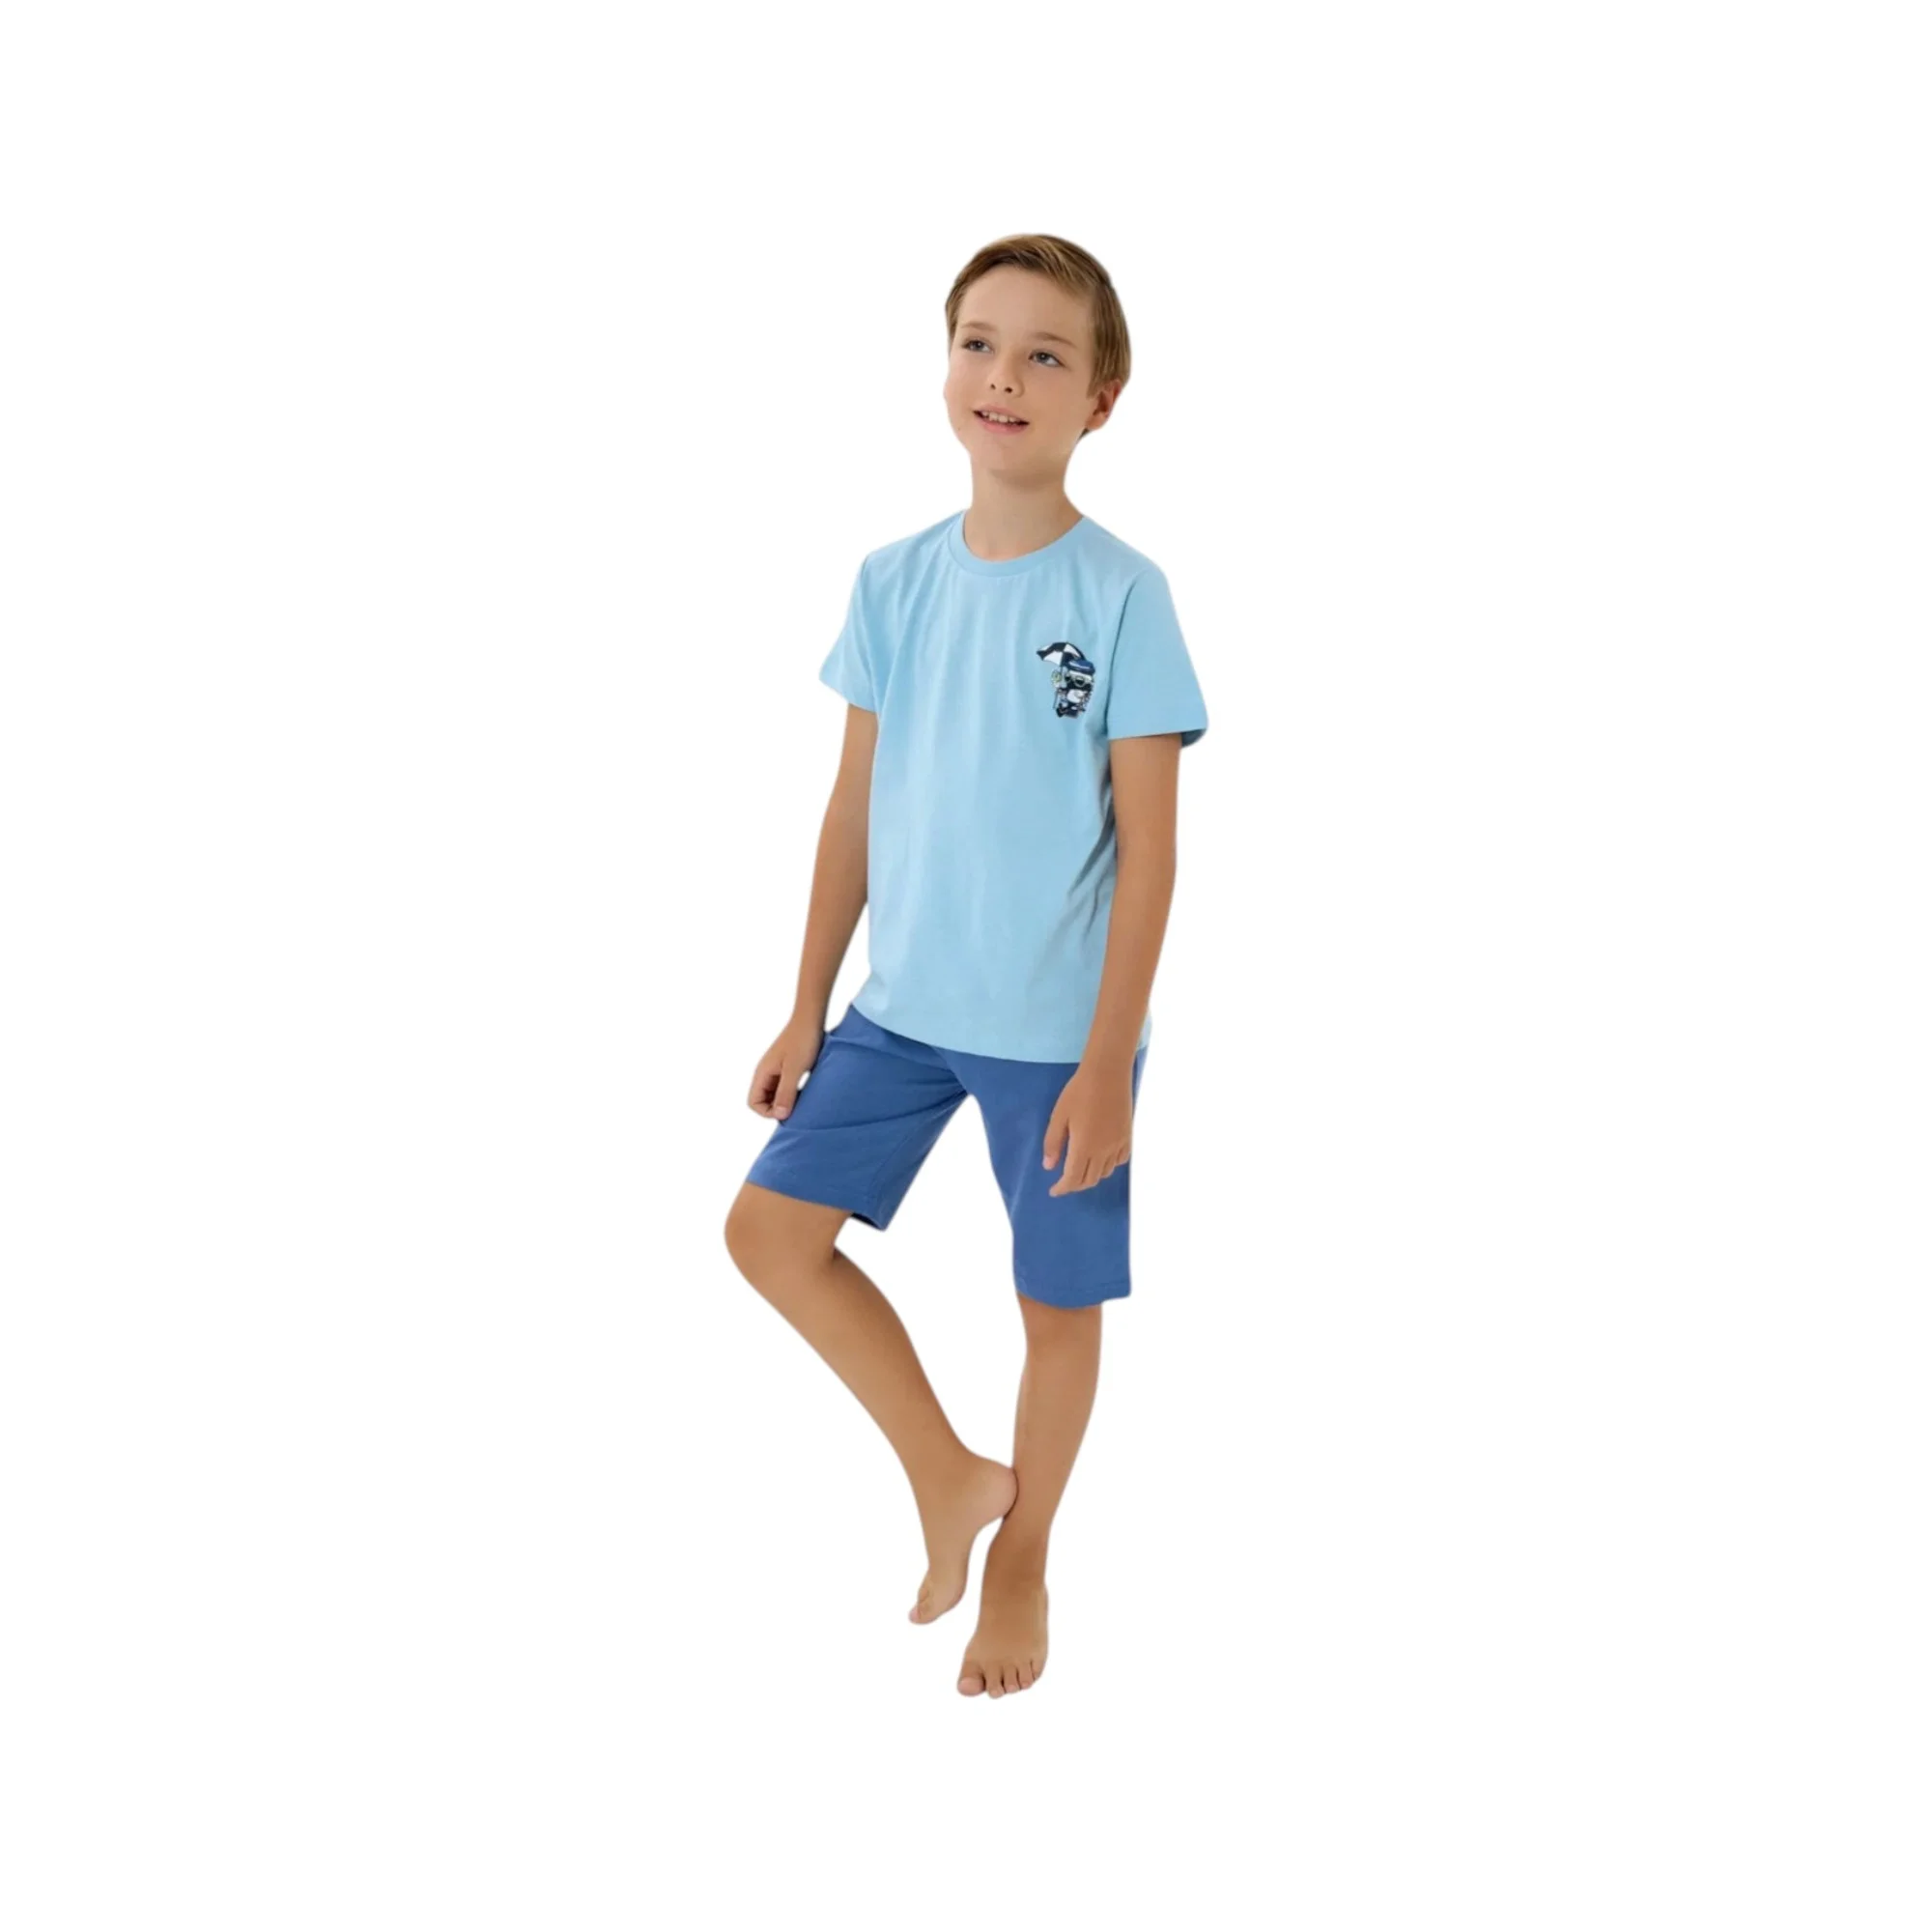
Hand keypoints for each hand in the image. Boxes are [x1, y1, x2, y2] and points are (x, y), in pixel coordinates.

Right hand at [748, 1014, 825, 1120]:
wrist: (811, 1019)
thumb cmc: (802, 1041)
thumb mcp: (795, 1070)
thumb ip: (786, 1093)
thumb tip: (780, 1116)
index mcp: (762, 1073)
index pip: (753, 1102)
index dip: (768, 1112)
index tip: (787, 1110)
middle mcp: (765, 1073)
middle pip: (763, 1100)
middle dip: (777, 1108)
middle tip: (797, 1107)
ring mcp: (776, 1070)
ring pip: (774, 1095)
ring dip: (786, 1101)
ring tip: (802, 1099)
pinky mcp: (786, 1068)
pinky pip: (784, 1087)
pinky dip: (792, 1093)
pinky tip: (806, 1091)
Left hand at [1041, 1062, 1133, 1195]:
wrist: (1108, 1073)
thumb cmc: (1078, 1092)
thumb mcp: (1059, 1116)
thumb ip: (1053, 1143)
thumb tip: (1049, 1167)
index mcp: (1083, 1147)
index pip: (1072, 1179)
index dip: (1062, 1188)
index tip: (1054, 1191)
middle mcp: (1103, 1151)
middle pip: (1089, 1179)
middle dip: (1075, 1185)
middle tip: (1064, 1182)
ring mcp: (1118, 1144)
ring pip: (1105, 1172)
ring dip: (1091, 1176)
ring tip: (1080, 1170)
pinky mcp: (1128, 1136)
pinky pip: (1120, 1160)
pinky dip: (1109, 1166)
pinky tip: (1101, 1158)